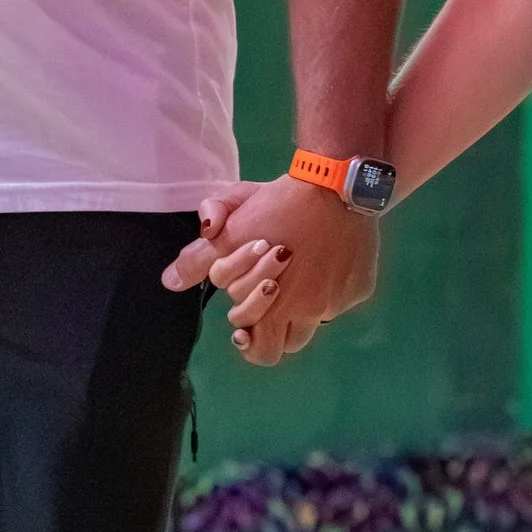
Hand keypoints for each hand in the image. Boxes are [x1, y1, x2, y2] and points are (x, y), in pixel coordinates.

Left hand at [163, 175, 380, 363]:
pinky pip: (341, 299)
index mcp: (276, 305)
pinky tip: (323, 259)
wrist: (335, 183)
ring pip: (315, 323)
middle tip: (265, 296)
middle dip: (271, 327)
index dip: (247, 335)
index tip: (242, 323)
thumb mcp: (230, 227)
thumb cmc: (278, 203)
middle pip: (286, 344)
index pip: (259, 348)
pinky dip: (329, 286)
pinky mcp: (361, 287)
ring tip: (291, 279)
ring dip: (300, 310)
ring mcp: (339, 301)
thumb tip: (171, 282)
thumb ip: (199, 259)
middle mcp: (311, 313)